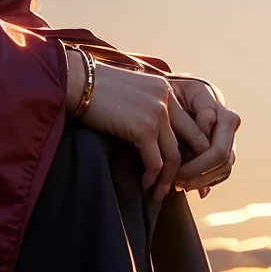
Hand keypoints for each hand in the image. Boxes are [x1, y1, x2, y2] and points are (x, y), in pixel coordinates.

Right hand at [66, 54, 209, 201]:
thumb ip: (148, 105)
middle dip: (191, 166)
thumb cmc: (96, 88)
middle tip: (180, 183)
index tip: (181, 165)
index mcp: (167, 90)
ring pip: (175, 156)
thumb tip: (151, 134)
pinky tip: (145, 183)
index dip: (190, 148)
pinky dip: (152, 177)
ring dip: (169, 178)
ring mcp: (158, 113)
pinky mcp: (144, 128)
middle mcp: (168, 99)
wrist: (77, 80)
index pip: (191, 123)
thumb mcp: (132, 91)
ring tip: (161, 191)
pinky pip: (156, 162)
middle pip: (193, 140)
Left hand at [164, 75, 239, 197]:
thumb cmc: (174, 93)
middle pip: (222, 162)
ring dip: (200, 181)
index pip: (217, 150)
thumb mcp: (178, 95)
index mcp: (223, 115)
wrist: (177, 93)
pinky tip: (187, 184)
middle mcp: (230, 128)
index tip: (173, 169)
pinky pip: (221, 172)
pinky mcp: (224, 150)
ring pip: (224, 170)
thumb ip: (193, 111)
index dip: (196, 163)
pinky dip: (204, 181)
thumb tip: (207, 129)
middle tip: (174, 181)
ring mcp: (229, 140)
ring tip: (177, 183)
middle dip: (197, 174)